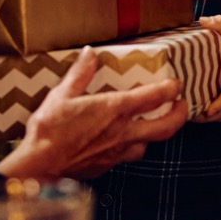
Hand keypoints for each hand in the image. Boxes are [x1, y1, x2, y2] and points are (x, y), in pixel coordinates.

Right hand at [0, 46, 188, 179]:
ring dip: (153, 134)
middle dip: (179, 115)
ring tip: (150, 124)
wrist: (40, 166)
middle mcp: (122, 132)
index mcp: (114, 109)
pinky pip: (127, 156)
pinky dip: (130, 147)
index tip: (176, 83)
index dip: (171, 89)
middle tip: (181, 105)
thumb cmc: (49, 130)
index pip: (155, 97)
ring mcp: (117, 152)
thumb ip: (79, 74)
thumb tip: (89, 53)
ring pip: (147, 144)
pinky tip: (121, 142)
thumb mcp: (61, 94)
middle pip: (165, 127)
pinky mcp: (107, 166)